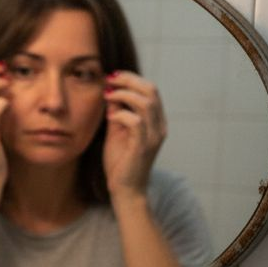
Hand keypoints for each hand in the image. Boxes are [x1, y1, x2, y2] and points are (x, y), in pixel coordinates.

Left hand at [102, 70, 165, 202]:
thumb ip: (117, 113)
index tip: (112, 76)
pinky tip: (110, 118)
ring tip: (108, 96)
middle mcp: (159, 126)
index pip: (150, 89)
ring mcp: (154, 136)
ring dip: (124, 95)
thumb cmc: (120, 162)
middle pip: (151, 90)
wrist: (125, 190)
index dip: (132, 79)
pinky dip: (121, 115)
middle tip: (109, 79)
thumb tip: (111, 93)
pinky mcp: (143, 147)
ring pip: (146, 103)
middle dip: (129, 80)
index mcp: (156, 121)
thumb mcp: (117, 132)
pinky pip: (136, 122)